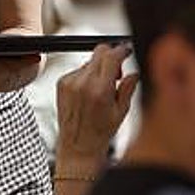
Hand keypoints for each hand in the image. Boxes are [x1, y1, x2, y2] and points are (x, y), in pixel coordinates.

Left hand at [55, 43, 137, 169]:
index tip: (127, 50)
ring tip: (103, 89)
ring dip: (98, 69)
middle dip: (111, 58)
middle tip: (117, 73)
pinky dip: (86, 76)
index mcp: (99, 90)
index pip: (111, 56)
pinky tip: (89, 93)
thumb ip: (127, 87)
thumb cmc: (101, 132)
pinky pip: (77, 71)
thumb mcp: (122, 111)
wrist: (78, 144)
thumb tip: (134, 71)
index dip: (121, 50)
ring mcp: (69, 82)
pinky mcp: (60, 83)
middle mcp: (81, 83)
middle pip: (98, 53)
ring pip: (88, 62)